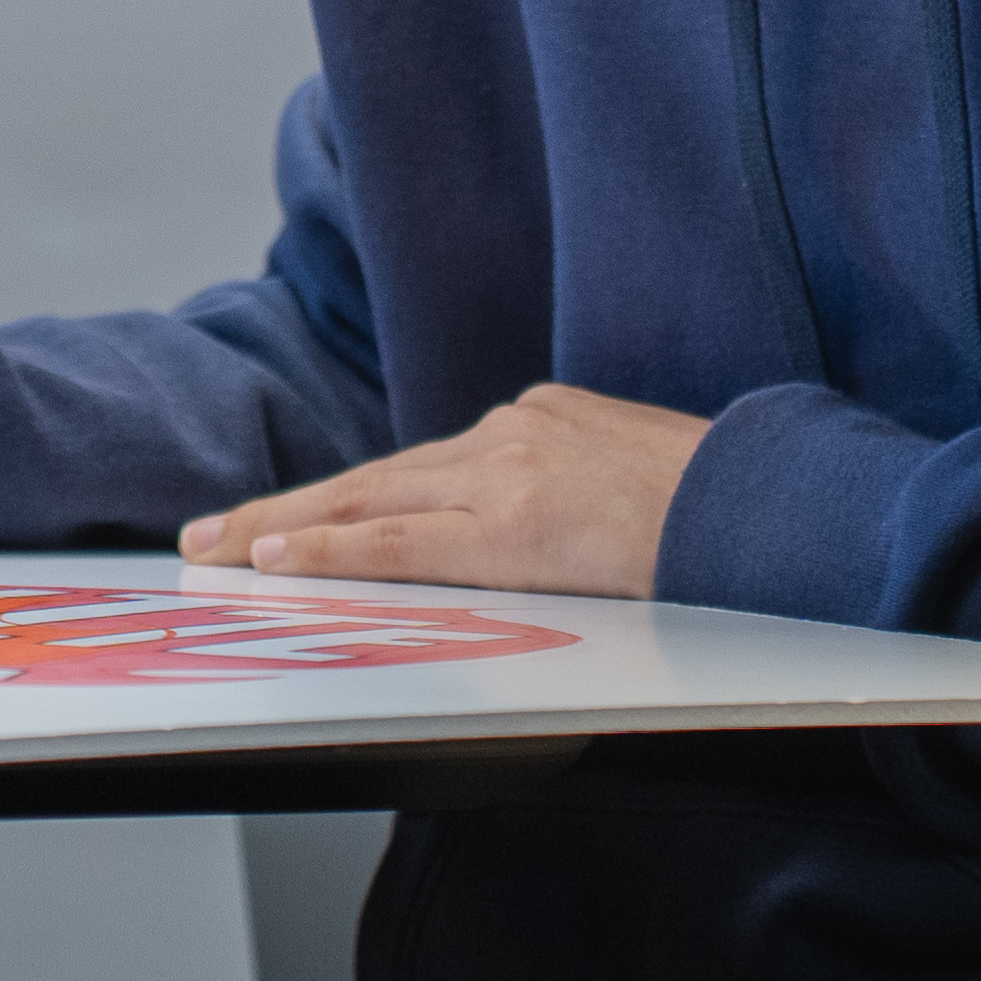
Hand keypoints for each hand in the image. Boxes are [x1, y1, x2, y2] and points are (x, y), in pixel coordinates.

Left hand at [176, 385, 710, 598]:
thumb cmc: (723, 506)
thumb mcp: (634, 475)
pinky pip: (401, 542)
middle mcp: (509, 435)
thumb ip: (570, 486)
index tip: (287, 519)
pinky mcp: (512, 526)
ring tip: (214, 552)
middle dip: (282, 510)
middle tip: (206, 536)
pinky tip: (275, 558)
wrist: (775, 506)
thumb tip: (545, 524)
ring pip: (367, 503)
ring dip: (280, 530)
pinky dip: (331, 548)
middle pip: (371, 478)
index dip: (343, 498)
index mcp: (537, 422)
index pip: (417, 468)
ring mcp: (506, 476)